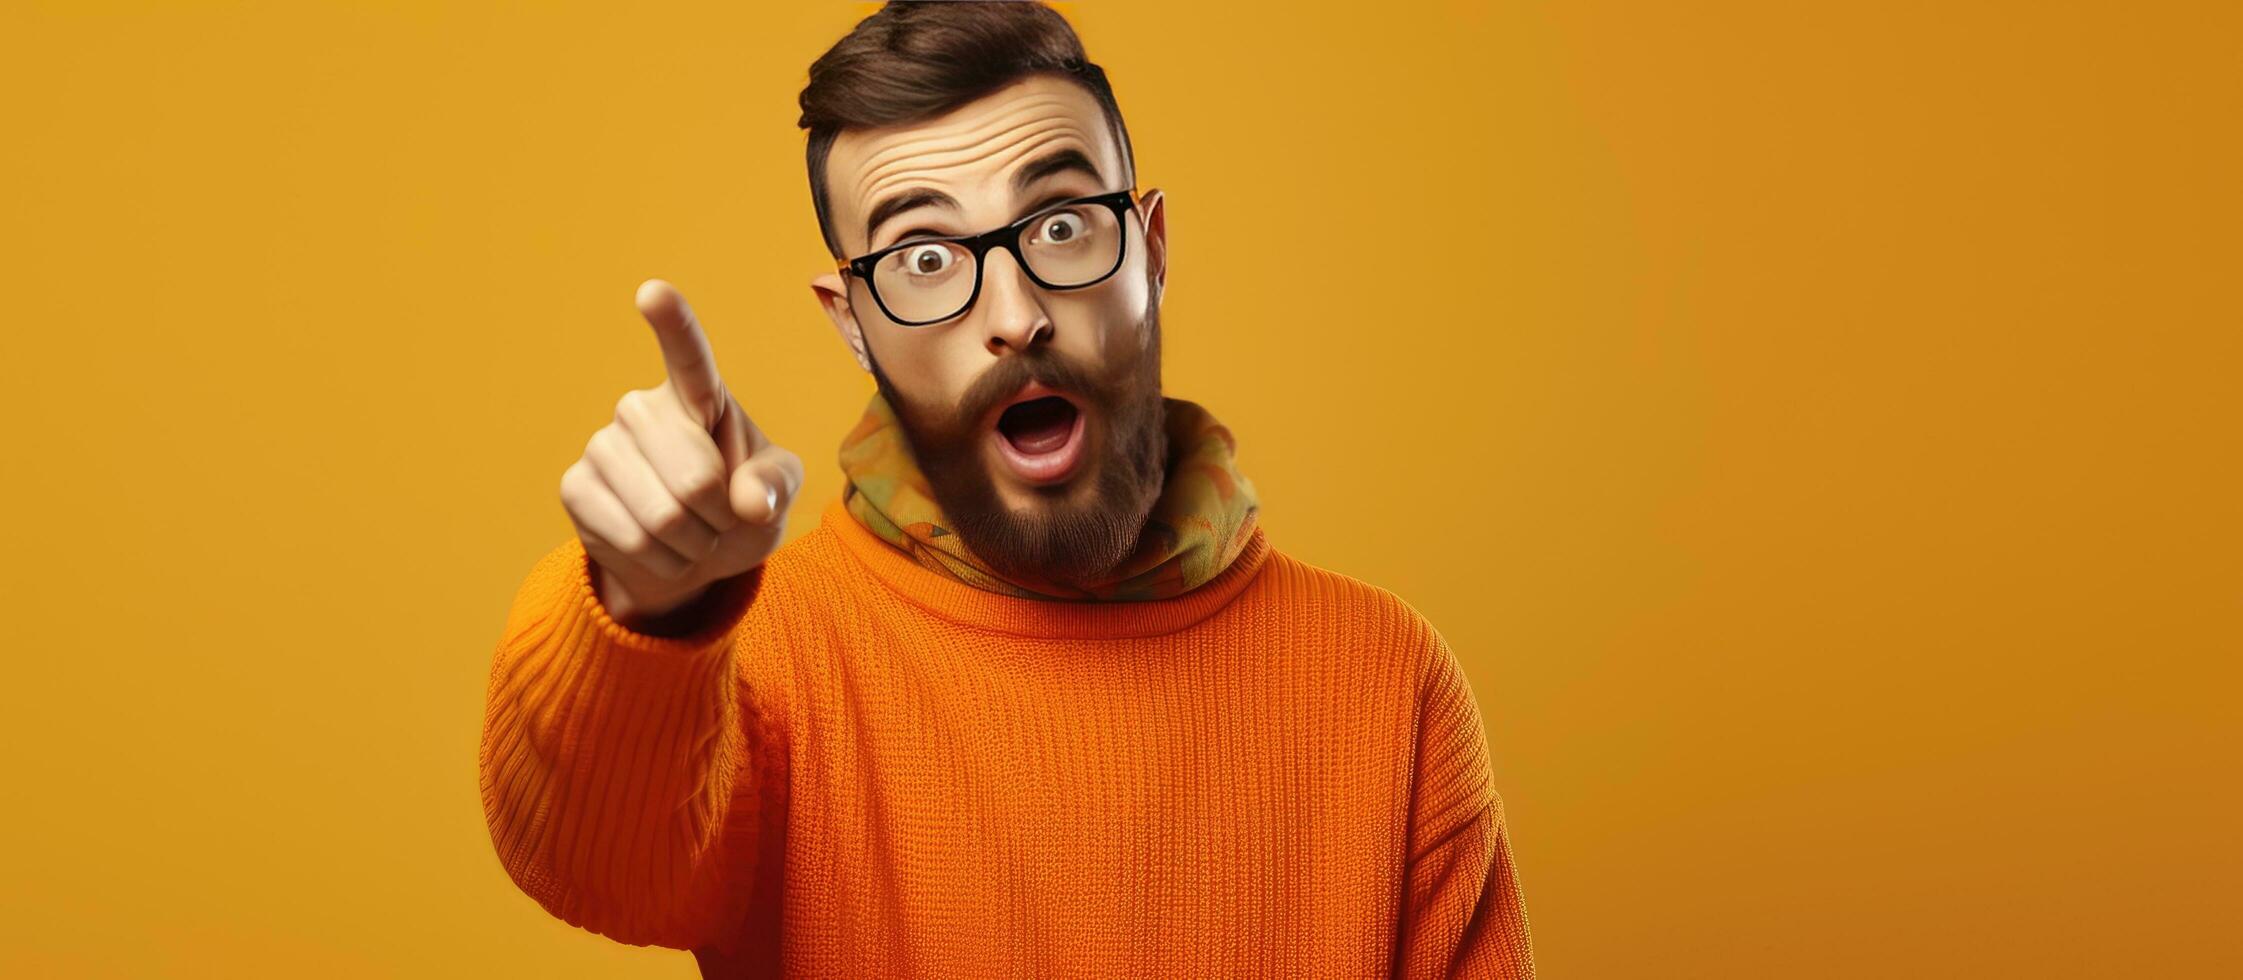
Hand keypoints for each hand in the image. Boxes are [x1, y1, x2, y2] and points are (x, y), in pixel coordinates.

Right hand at [559, 279, 803, 628]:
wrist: (692, 554)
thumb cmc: (739, 506)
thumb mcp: (775, 492)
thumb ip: (775, 485)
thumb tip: (750, 502)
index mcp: (697, 394)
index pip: (686, 353)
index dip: (672, 323)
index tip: (653, 292)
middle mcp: (642, 408)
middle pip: (695, 479)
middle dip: (719, 517)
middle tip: (718, 518)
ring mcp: (603, 445)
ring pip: (663, 516)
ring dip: (692, 543)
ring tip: (690, 533)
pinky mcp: (575, 486)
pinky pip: (630, 539)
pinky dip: (663, 561)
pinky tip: (660, 549)